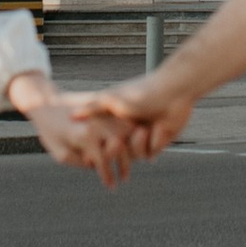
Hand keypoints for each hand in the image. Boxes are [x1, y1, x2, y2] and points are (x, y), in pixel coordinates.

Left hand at [7, 74, 138, 185]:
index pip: (103, 159)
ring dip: (130, 149)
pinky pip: (123, 121)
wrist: (46, 102)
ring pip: (127, 131)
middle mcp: (97, 121)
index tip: (111, 186)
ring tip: (126, 164)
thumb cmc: (51, 131)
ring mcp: (103, 111)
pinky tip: (126, 148)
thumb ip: (80, 161)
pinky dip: (129, 135)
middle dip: (124, 164)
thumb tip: (97, 165)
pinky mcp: (105, 106)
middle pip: (120, 144)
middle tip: (124, 178)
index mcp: (85, 134)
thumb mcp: (61, 153)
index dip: (108, 175)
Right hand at [79, 76, 208, 165]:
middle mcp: (128, 129)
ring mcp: (142, 136)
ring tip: (145, 130)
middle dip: (119, 149)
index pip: (101, 139)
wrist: (174, 91)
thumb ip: (92, 108)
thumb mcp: (112, 99)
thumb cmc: (142, 92)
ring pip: (133, 155)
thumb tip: (71, 116)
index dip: (98, 145)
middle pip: (116, 151)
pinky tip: (160, 129)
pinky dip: (153, 143)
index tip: (99, 144)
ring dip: (138, 145)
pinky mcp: (157, 141)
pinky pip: (149, 153)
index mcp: (116, 119)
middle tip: (123, 139)